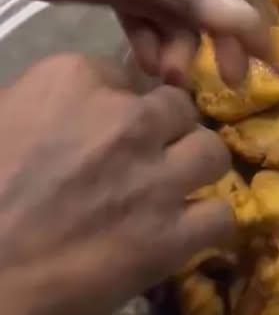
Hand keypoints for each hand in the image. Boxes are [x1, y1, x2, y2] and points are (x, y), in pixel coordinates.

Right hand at [0, 53, 232, 314]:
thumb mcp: (2, 119)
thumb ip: (46, 106)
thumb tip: (70, 118)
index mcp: (74, 80)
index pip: (125, 78)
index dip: (119, 110)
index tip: (104, 137)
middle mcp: (126, 119)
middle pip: (177, 110)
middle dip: (165, 134)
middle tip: (142, 164)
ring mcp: (155, 177)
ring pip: (212, 153)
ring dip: (194, 170)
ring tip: (173, 193)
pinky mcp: (171, 235)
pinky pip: (220, 216)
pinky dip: (206, 225)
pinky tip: (184, 235)